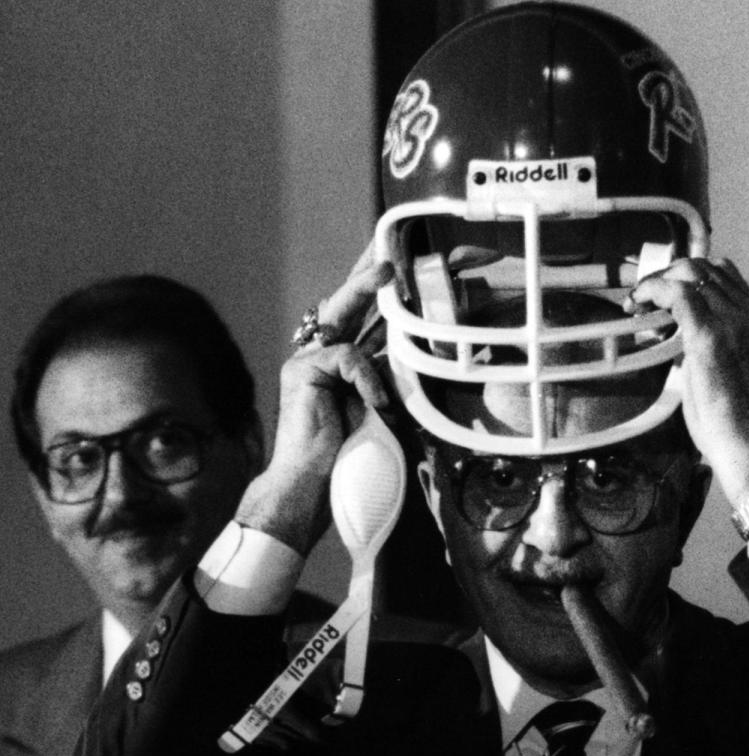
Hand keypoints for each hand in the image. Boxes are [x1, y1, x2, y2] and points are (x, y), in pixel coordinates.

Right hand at [236, 244, 393, 555]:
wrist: (310, 489)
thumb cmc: (344, 460)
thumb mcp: (378, 410)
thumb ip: (388, 380)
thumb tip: (414, 354)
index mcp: (338, 368)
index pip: (360, 322)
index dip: (375, 292)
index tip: (392, 262)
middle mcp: (319, 359)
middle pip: (344, 305)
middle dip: (365, 270)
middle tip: (386, 241)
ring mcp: (306, 363)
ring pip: (340, 315)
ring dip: (365, 287)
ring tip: (388, 269)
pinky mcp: (302, 371)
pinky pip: (347, 357)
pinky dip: (367, 379)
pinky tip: (374, 403)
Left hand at [627, 257, 748, 503]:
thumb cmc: (736, 421)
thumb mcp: (726, 372)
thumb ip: (706, 349)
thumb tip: (679, 342)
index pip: (724, 276)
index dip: (688, 277)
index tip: (663, 292)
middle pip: (705, 268)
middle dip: (668, 274)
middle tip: (642, 295)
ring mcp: (732, 321)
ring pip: (690, 273)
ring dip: (657, 281)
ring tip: (636, 300)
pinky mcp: (708, 336)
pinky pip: (676, 293)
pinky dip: (652, 290)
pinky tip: (637, 302)